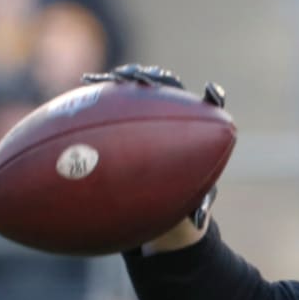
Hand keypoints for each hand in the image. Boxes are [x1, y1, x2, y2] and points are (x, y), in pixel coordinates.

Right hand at [83, 64, 225, 239]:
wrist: (162, 193)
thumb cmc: (182, 200)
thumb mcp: (190, 207)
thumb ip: (195, 210)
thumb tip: (198, 222)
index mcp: (197, 131)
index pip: (209, 107)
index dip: (212, 97)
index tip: (211, 92)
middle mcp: (174, 114)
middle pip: (168, 87)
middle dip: (155, 79)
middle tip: (142, 80)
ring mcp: (150, 109)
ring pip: (139, 86)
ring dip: (127, 77)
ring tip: (113, 78)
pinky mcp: (128, 110)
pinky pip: (114, 97)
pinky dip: (101, 90)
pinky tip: (86, 82)